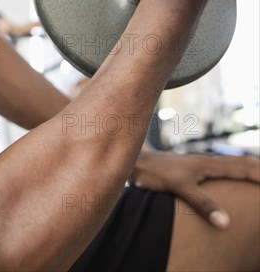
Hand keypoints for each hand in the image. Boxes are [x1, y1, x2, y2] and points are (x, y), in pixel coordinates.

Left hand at [130, 151, 259, 228]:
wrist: (137, 161)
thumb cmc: (156, 173)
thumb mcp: (180, 188)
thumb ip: (203, 204)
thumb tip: (225, 223)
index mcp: (210, 164)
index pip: (245, 168)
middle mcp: (209, 161)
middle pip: (242, 163)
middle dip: (259, 169)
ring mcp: (201, 163)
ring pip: (233, 163)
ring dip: (249, 168)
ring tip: (259, 176)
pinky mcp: (194, 167)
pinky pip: (222, 166)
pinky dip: (236, 169)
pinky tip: (232, 175)